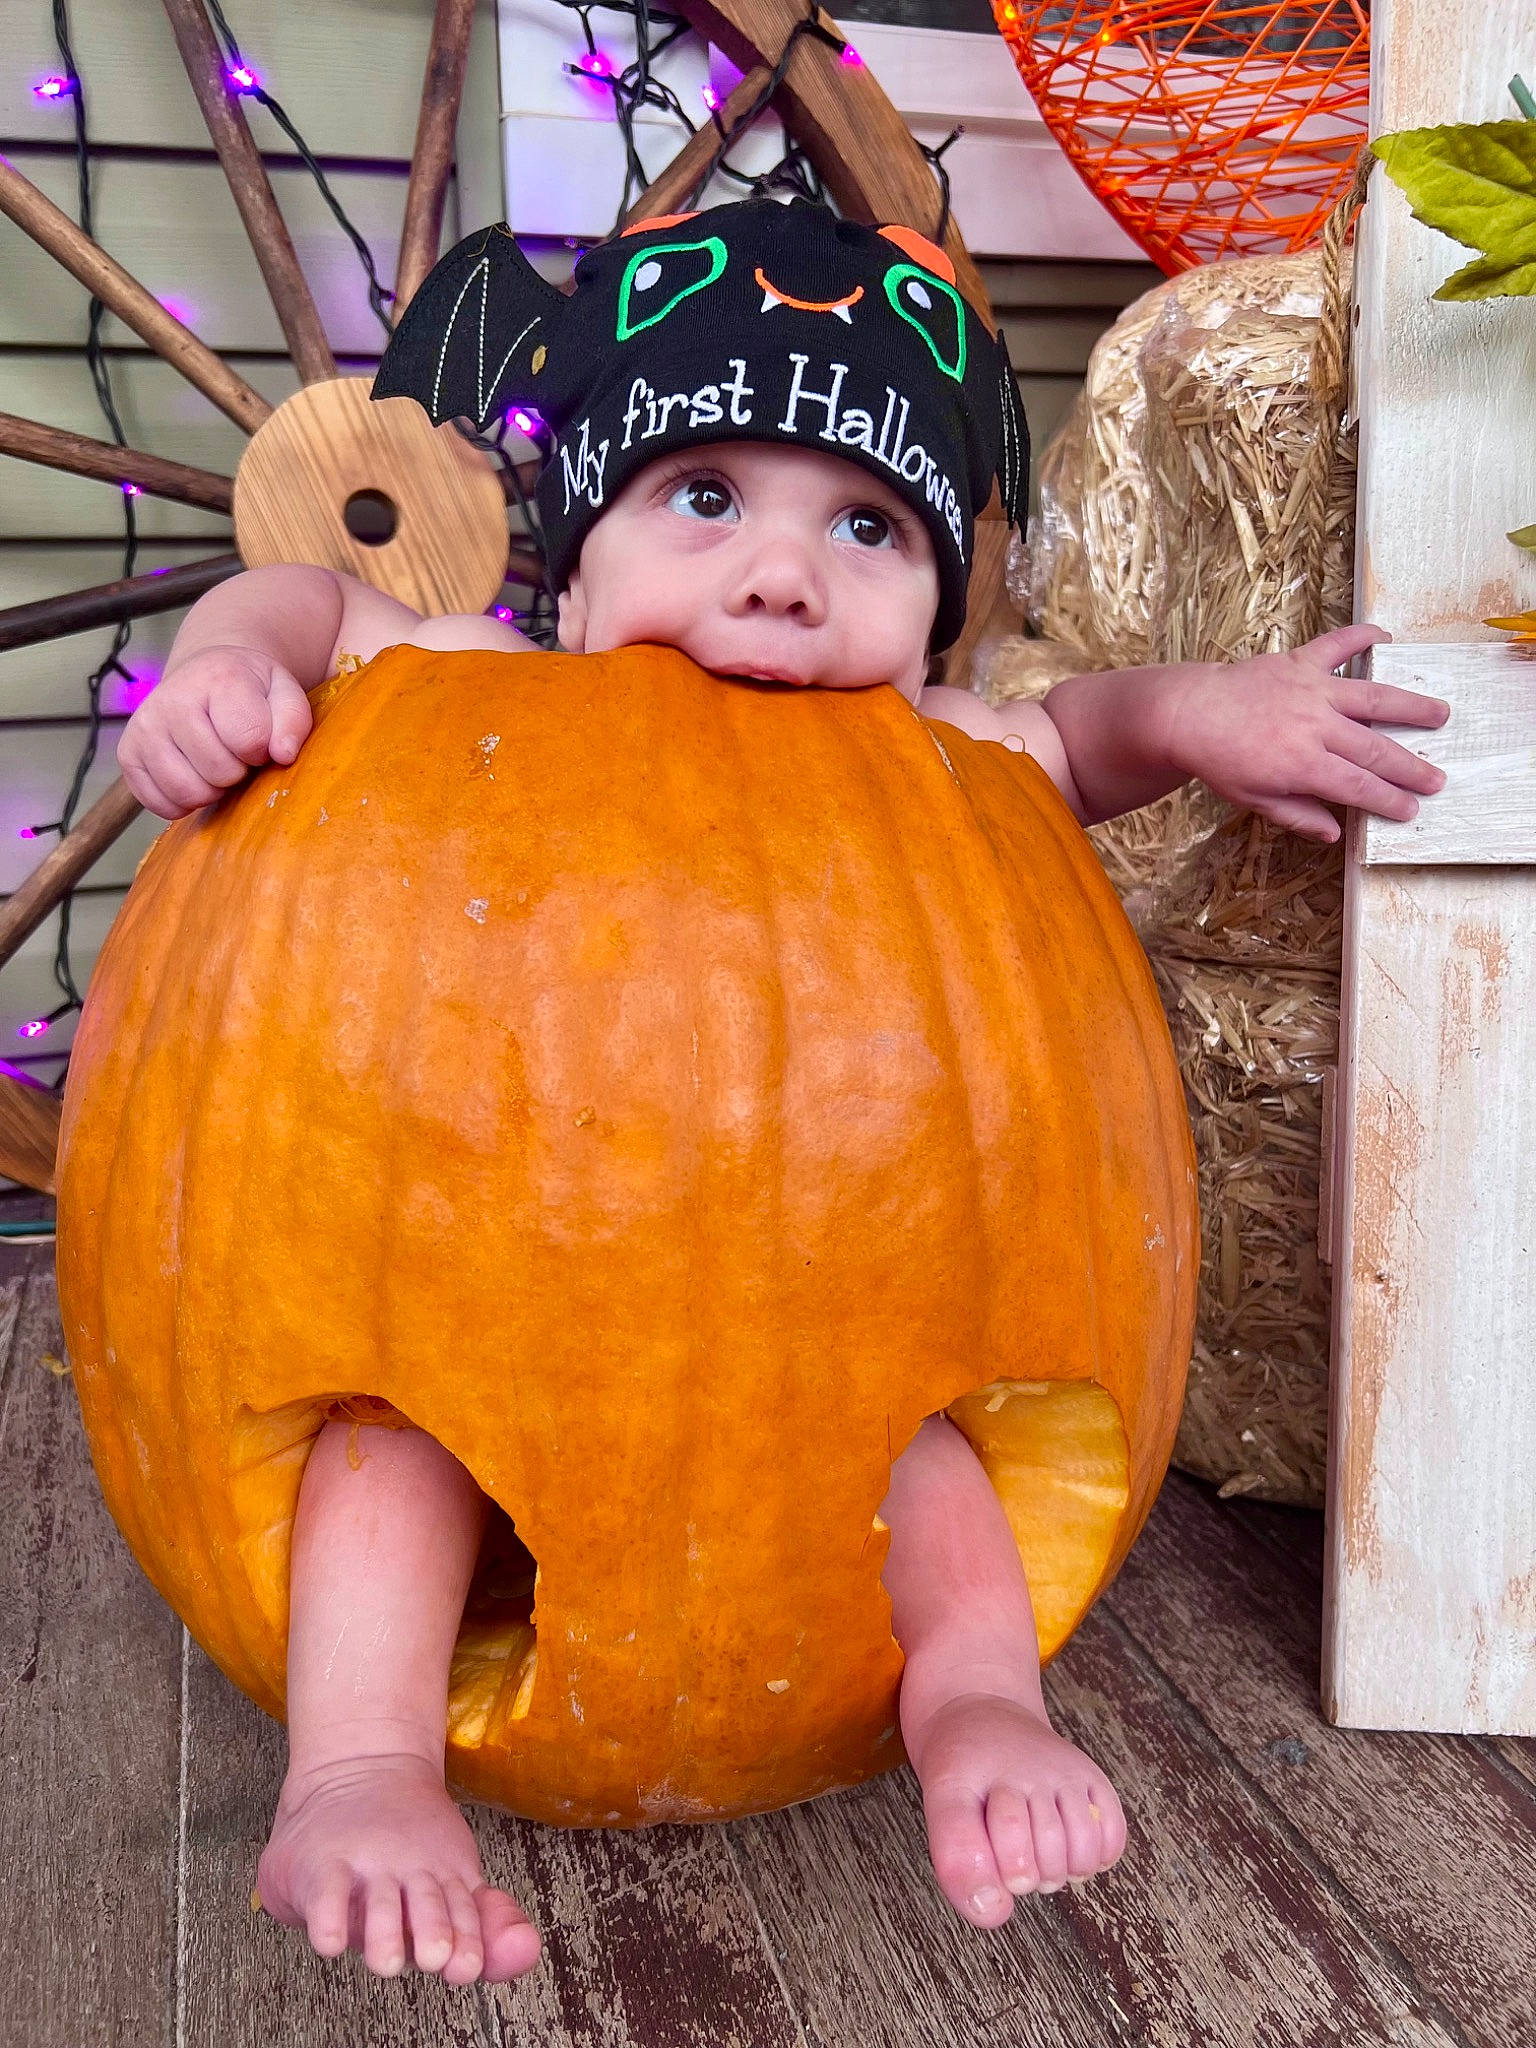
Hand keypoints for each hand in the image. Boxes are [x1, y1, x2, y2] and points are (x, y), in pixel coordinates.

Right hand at [116, 643, 313, 820]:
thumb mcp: (283, 693)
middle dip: (237, 770)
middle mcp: (171, 700)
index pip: (249, 740)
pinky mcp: (127, 754)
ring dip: (211, 789)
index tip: (257, 739)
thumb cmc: (248, 690)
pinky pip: (161, 805)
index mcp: (217, 679)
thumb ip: (293, 721)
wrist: (204, 676)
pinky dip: (183, 802)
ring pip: (188, 792)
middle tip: (234, 751)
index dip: (261, 751)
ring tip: (215, 762)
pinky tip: (193, 775)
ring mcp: (143, 728)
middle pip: (219, 772)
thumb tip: (282, 754)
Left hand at [1160, 624, 1448, 843]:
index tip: (1411, 809)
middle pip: (1374, 748)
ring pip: (1372, 697)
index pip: (1359, 787)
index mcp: (1303, 765)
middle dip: (1410, 767)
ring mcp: (1310, 690)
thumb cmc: (1219, 761)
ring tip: (1440, 713)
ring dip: (1410, 705)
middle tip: (1437, 778)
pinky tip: (1386, 637)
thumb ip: (1298, 815)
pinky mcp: (1299, 662)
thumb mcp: (1254, 800)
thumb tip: (1335, 833)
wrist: (1188, 715)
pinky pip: (1336, 645)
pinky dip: (1361, 637)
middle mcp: (1315, 726)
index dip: (1389, 800)